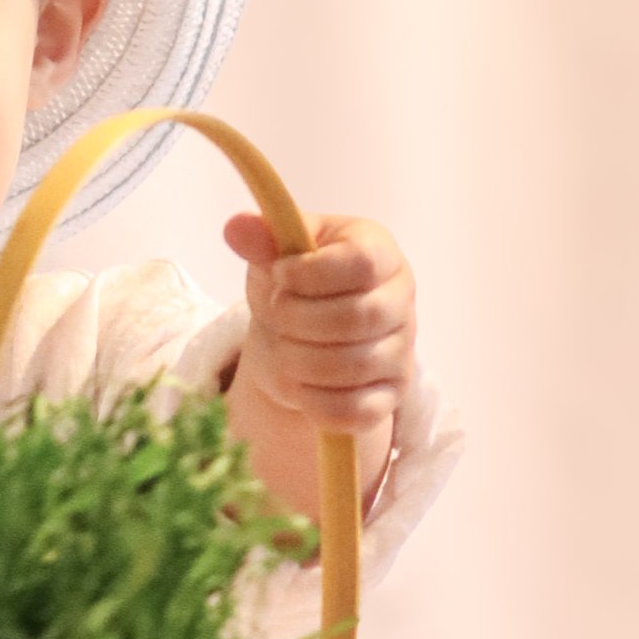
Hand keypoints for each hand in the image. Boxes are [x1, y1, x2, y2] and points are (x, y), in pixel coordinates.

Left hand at [222, 212, 415, 523]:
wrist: (302, 337)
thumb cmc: (296, 287)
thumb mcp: (276, 257)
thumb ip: (263, 241)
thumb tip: (236, 227)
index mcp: (379, 252)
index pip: (360, 263)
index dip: (310, 274)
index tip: (280, 276)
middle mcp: (401, 299)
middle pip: (356, 318)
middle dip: (297, 321)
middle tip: (275, 316)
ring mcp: (401, 350)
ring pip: (352, 368)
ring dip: (299, 362)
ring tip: (283, 348)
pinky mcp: (390, 395)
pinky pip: (354, 411)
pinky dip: (314, 403)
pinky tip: (300, 384)